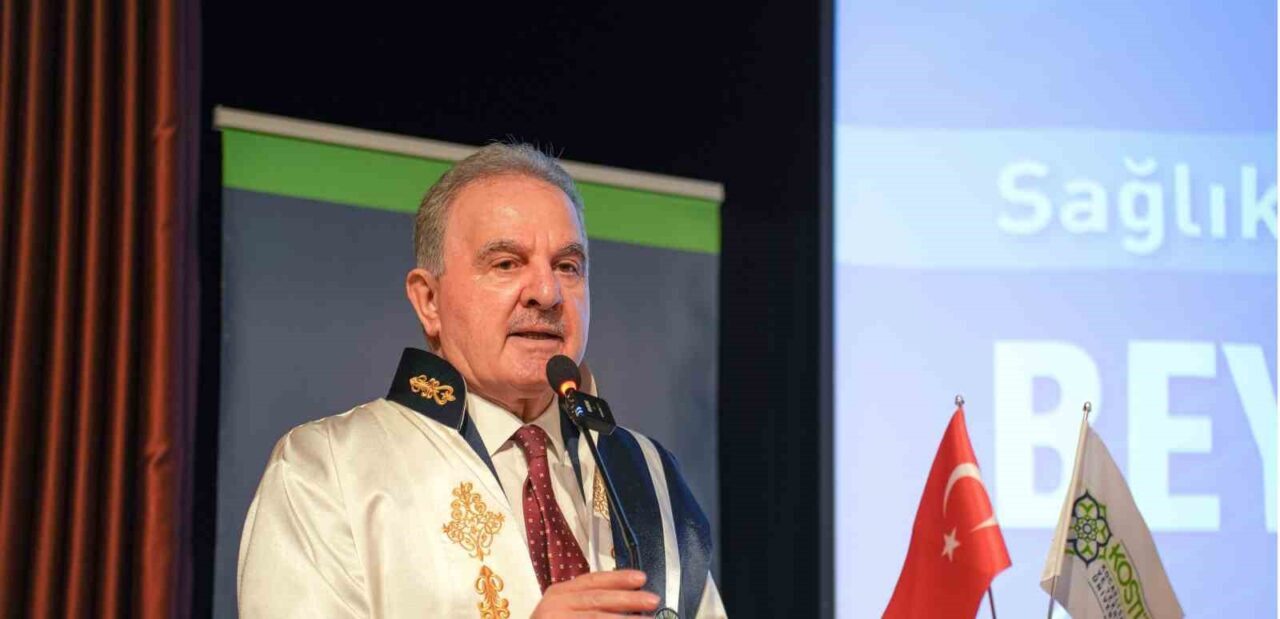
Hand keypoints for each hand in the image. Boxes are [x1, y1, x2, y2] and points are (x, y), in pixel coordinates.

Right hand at [531, 569, 660, 617]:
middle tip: (653, 599)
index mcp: (559, 592)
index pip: (592, 581)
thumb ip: (590, 603)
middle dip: (628, 599)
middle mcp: (555, 604)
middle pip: (597, 600)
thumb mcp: (566, 610)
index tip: (642, 577)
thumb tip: (630, 599)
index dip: (618, 578)